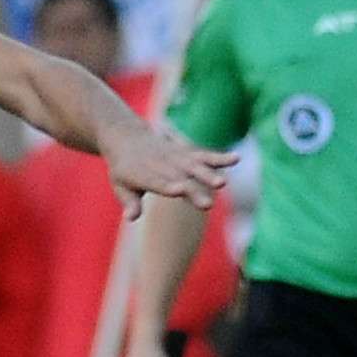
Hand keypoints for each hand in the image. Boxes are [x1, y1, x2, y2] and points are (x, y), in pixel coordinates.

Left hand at [102, 125, 235, 220]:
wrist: (128, 138)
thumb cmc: (124, 170)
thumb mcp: (121, 185)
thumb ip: (129, 202)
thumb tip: (131, 218)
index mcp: (142, 174)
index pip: (156, 181)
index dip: (168, 186)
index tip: (179, 191)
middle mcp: (161, 165)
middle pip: (179, 179)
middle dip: (193, 191)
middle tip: (208, 205)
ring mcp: (175, 158)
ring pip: (193, 167)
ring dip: (208, 175)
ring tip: (223, 184)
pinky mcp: (187, 154)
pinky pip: (203, 156)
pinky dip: (218, 158)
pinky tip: (236, 159)